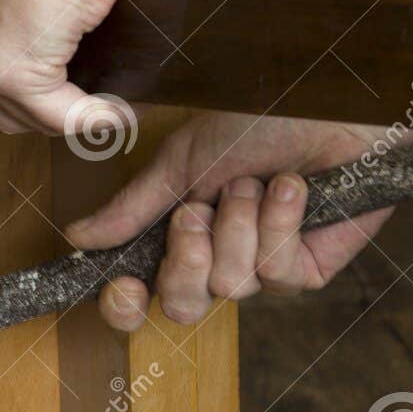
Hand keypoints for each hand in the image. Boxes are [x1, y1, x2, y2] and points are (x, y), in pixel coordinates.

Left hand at [0, 0, 127, 133]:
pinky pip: (63, 117)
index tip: (43, 79)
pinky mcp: (16, 79)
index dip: (2, 84)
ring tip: (102, 109)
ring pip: (23, 117)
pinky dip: (95, 120)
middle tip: (70, 102)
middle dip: (29, 111)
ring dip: (65, 119)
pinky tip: (120, 114)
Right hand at [65, 113, 396, 331]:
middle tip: (198, 212)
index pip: (141, 298)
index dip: (126, 306)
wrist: (333, 105)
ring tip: (257, 181)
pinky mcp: (309, 270)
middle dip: (187, 259)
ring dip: (239, 223)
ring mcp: (264, 269)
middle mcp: (218, 261)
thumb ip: (134, 206)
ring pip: (231, 286)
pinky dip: (278, 222)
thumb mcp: (183, 159)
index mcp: (180, 237)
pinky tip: (291, 187)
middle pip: (182, 306)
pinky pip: (276, 272)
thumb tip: (78, 238)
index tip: (124, 288)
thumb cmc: (261, 120)